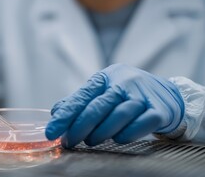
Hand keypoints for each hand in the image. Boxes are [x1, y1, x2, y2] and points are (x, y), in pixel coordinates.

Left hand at [46, 64, 184, 147]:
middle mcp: (124, 83)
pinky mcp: (159, 111)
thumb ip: (80, 101)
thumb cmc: (127, 94)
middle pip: (98, 106)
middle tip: (69, 141)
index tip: (51, 131)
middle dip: (79, 127)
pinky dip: (127, 134)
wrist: (167, 94)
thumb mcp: (102, 90)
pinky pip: (141, 124)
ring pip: (118, 115)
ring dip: (101, 132)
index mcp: (106, 77)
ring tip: (90, 141)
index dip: (65, 115)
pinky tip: (118, 139)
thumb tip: (56, 112)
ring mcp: (143, 96)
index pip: (81, 96)